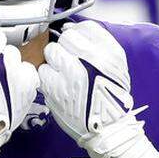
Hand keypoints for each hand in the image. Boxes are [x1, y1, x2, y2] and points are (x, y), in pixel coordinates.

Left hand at [39, 21, 158, 157]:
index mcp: (108, 53)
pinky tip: (57, 86)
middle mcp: (91, 60)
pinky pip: (43, 71)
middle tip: (69, 63)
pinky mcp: (56, 88)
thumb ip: (97, 44)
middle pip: (65, 38)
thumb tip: (70, 29)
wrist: (107, 128)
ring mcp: (72, 73)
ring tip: (64, 76)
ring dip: (54, 62)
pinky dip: (47, 77)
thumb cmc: (109, 96)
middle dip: (64, 49)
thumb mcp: (116, 66)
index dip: (76, 36)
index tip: (75, 45)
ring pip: (51, 52)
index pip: (83, 29)